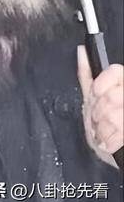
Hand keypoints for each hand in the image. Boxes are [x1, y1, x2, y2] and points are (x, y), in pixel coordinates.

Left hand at [77, 45, 122, 168]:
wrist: (112, 150)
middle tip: (98, 118)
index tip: (96, 93)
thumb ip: (87, 74)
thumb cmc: (100, 123)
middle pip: (112, 96)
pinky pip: (119, 134)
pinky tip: (107, 141)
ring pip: (115, 116)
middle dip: (99, 110)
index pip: (116, 72)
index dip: (102, 84)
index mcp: (122, 84)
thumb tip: (81, 51)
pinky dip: (109, 141)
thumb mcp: (91, 96)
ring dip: (104, 128)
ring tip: (103, 130)